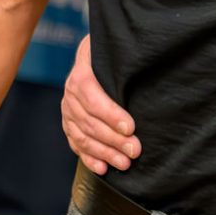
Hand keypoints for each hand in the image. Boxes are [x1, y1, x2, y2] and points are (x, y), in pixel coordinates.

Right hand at [61, 35, 140, 173]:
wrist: (93, 53)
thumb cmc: (111, 51)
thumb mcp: (116, 47)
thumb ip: (125, 57)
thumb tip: (148, 64)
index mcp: (82, 72)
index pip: (93, 97)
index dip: (111, 114)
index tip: (131, 127)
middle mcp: (70, 92)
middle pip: (89, 121)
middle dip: (113, 140)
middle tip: (135, 150)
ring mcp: (68, 109)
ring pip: (83, 136)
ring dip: (104, 153)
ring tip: (124, 163)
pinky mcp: (69, 123)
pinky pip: (76, 143)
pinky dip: (89, 157)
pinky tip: (102, 168)